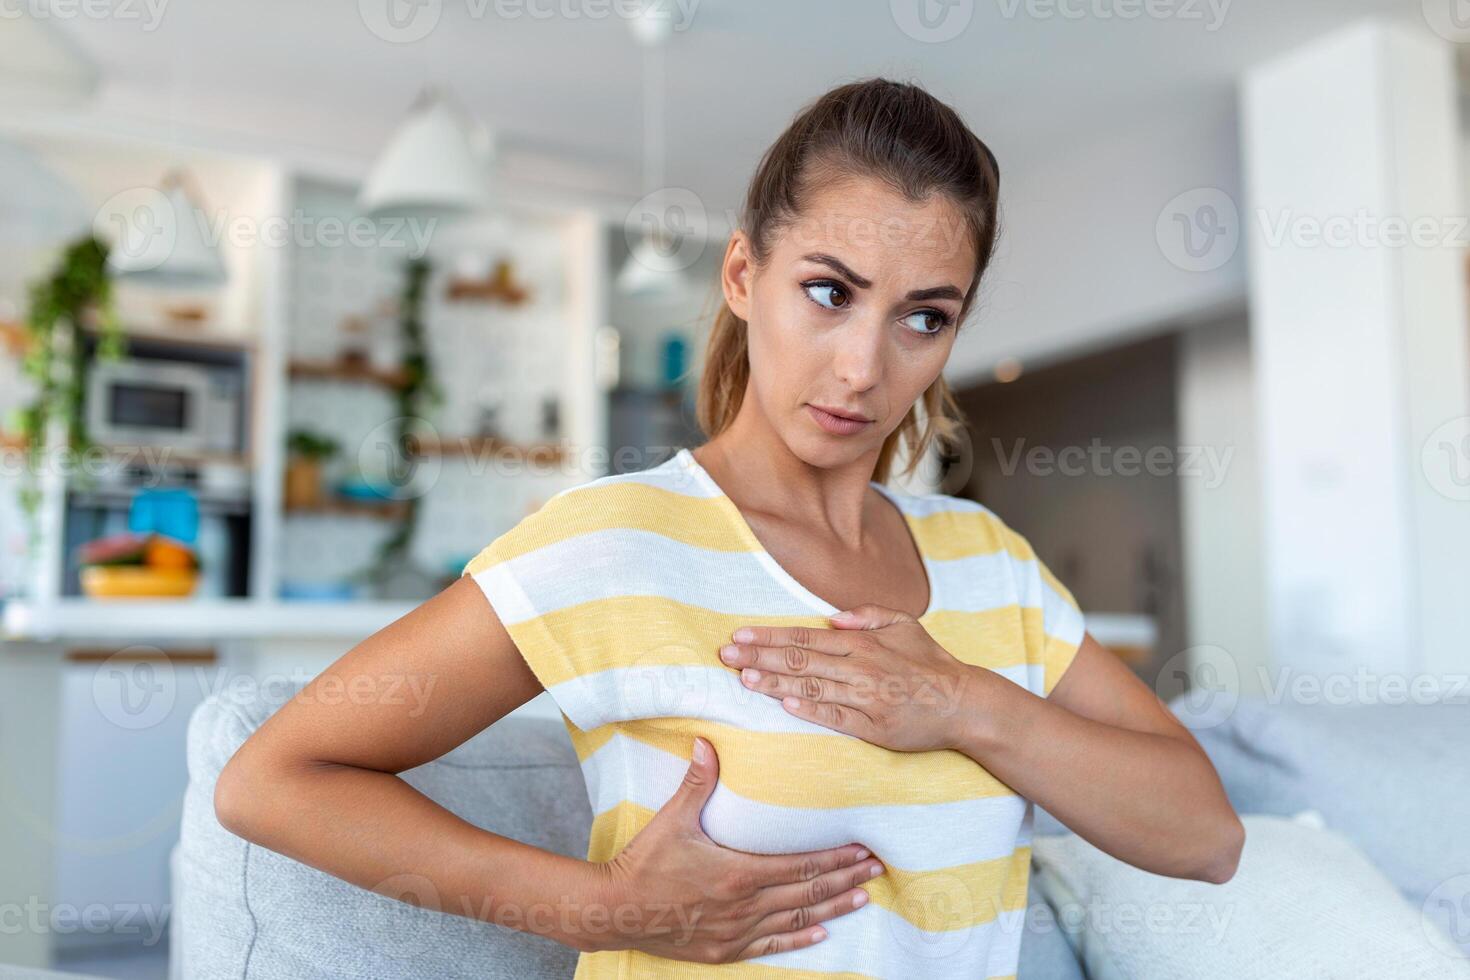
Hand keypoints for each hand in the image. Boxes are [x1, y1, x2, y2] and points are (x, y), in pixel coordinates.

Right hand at [590, 737, 884, 962]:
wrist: (616, 910)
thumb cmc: (644, 863)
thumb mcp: (672, 819)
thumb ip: (697, 781)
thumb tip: (709, 742)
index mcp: (739, 872)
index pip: (801, 864)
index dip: (835, 857)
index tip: (862, 849)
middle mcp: (745, 905)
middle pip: (807, 892)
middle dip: (844, 879)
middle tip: (876, 869)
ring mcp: (737, 931)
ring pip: (796, 920)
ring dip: (832, 908)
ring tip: (861, 899)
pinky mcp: (725, 949)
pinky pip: (771, 944)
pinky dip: (799, 939)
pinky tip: (820, 934)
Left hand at [718, 604, 976, 752]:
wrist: (962, 703)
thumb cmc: (929, 662)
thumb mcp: (904, 624)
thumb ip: (868, 616)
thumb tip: (833, 617)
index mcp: (863, 643)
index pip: (806, 637)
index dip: (770, 637)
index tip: (740, 635)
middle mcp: (860, 668)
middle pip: (800, 660)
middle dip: (759, 657)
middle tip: (726, 655)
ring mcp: (865, 698)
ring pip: (811, 687)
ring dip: (774, 683)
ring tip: (743, 679)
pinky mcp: (872, 727)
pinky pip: (835, 717)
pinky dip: (809, 709)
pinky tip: (784, 704)